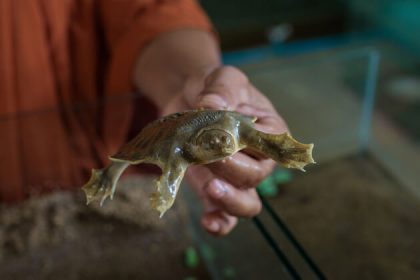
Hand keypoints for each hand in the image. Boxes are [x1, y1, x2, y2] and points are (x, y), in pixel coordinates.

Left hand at [133, 30, 286, 234]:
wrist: (190, 99)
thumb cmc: (214, 87)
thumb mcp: (222, 77)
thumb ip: (222, 89)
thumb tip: (213, 106)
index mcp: (269, 130)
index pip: (272, 144)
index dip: (252, 143)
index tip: (226, 131)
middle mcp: (257, 158)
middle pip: (255, 175)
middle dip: (230, 166)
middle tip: (204, 150)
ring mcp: (235, 178)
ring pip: (246, 203)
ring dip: (230, 200)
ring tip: (211, 187)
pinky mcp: (213, 189)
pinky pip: (223, 216)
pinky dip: (219, 223)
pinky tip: (208, 222)